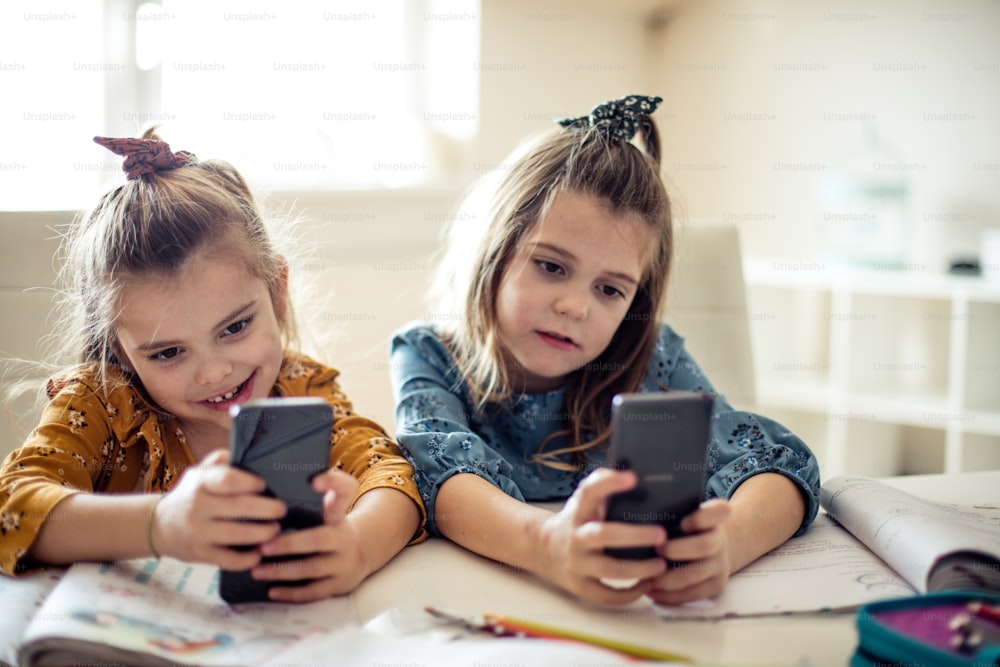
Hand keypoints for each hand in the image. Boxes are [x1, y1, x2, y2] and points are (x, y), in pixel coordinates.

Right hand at [151, 449, 284, 569]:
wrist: (158, 526)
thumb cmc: (189, 495)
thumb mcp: (199, 473)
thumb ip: (220, 460)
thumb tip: (245, 450)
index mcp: (200, 483)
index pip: (227, 479)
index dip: (250, 482)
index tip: (264, 485)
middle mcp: (198, 506)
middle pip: (239, 507)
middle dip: (267, 509)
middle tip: (282, 510)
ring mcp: (198, 532)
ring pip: (236, 534)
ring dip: (262, 533)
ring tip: (275, 530)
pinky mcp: (200, 554)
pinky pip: (228, 559)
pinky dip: (247, 558)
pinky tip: (260, 553)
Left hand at [250, 468, 366, 601]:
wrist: (360, 554)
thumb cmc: (332, 526)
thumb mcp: (332, 506)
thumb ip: (320, 488)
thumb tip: (308, 475)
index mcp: (338, 514)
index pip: (344, 490)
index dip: (331, 484)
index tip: (313, 481)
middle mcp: (343, 537)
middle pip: (319, 538)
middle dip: (289, 544)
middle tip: (261, 546)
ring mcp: (342, 563)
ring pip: (311, 569)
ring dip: (282, 570)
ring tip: (256, 570)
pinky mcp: (337, 585)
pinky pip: (314, 592)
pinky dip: (292, 594)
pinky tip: (272, 591)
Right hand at [534, 468, 668, 604]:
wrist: (542, 549)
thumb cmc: (575, 520)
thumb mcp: (582, 499)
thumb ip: (601, 484)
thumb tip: (632, 472)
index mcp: (579, 511)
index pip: (590, 492)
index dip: (609, 484)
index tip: (632, 477)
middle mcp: (576, 537)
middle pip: (604, 535)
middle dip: (635, 535)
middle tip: (662, 535)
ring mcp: (576, 563)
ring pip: (609, 570)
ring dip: (639, 569)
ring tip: (662, 565)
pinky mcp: (579, 586)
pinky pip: (606, 595)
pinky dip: (628, 595)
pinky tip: (647, 585)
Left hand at [645, 499, 732, 605]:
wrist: (714, 547)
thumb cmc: (688, 526)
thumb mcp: (686, 512)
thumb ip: (672, 511)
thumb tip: (638, 514)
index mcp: (715, 517)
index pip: (720, 511)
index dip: (702, 518)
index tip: (684, 523)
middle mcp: (721, 540)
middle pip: (705, 546)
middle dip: (677, 550)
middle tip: (656, 550)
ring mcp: (720, 564)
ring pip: (696, 574)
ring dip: (668, 578)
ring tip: (646, 578)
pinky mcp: (715, 584)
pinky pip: (693, 593)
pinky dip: (670, 595)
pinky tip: (651, 592)